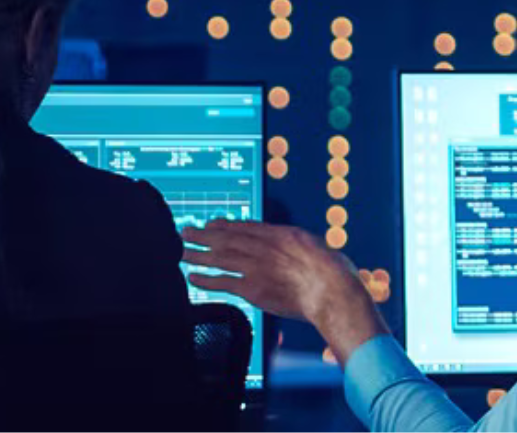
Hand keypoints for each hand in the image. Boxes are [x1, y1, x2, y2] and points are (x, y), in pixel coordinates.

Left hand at [182, 220, 388, 362]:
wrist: (334, 292)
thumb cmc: (334, 273)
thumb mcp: (317, 248)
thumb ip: (300, 248)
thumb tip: (298, 250)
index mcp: (281, 234)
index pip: (246, 226)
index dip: (225, 225)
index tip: (211, 224)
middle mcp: (265, 246)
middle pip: (227, 237)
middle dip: (204, 234)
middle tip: (186, 232)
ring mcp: (257, 266)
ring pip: (220, 256)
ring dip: (198, 253)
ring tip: (182, 252)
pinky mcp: (253, 289)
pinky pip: (223, 282)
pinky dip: (206, 279)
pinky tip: (193, 277)